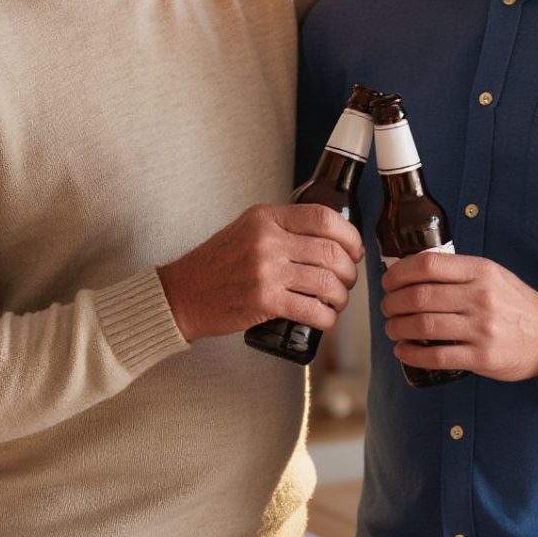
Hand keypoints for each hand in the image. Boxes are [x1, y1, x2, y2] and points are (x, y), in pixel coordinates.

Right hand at [158, 203, 363, 341]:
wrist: (183, 294)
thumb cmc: (216, 265)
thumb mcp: (246, 229)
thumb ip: (282, 228)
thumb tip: (328, 239)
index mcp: (266, 217)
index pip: (323, 218)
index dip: (349, 236)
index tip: (354, 250)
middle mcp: (267, 240)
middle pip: (331, 251)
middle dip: (349, 271)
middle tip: (346, 281)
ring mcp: (266, 271)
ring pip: (327, 282)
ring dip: (340, 297)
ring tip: (336, 301)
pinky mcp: (265, 301)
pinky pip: (312, 310)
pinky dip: (327, 318)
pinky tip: (324, 319)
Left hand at [382, 251, 537, 382]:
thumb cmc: (514, 304)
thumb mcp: (493, 275)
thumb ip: (458, 272)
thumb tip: (412, 271)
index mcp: (481, 271)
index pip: (428, 265)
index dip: (399, 273)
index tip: (388, 282)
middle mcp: (481, 297)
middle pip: (419, 297)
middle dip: (393, 303)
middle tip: (387, 308)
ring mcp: (482, 329)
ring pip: (423, 326)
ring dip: (397, 328)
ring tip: (392, 328)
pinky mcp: (482, 358)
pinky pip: (436, 357)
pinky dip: (412, 354)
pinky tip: (403, 351)